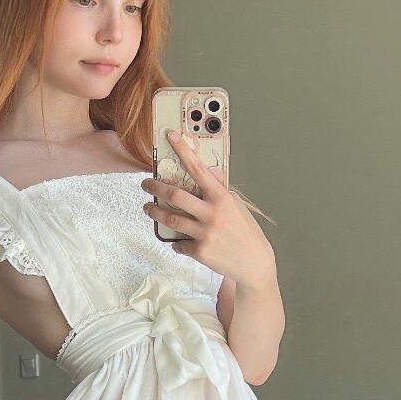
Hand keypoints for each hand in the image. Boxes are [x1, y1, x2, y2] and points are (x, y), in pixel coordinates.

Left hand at [143, 128, 277, 292]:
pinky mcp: (199, 251)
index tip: (171, 137)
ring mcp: (205, 233)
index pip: (198, 169)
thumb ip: (218, 193)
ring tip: (149, 208)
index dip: (183, 151)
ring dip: (155, 212)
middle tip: (146, 185)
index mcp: (222, 198)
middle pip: (174, 195)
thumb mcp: (236, 206)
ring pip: (170, 218)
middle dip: (155, 188)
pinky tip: (177, 241)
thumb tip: (205, 177)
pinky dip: (176, 242)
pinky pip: (179, 243)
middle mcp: (212, 213)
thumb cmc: (245, 232)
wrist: (254, 262)